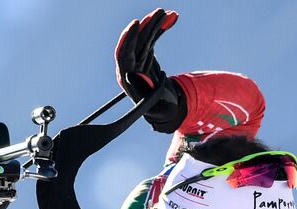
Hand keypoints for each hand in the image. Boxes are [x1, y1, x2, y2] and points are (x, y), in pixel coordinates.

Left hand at [115, 9, 185, 132]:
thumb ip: (145, 91)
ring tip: (168, 13)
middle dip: (146, 26)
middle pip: (135, 42)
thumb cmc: (159, 108)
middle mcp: (130, 65)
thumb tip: (133, 76)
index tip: (136, 24)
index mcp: (127, 77)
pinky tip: (172, 18)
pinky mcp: (147, 54)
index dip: (129, 38)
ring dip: (156, 24)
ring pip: (145, 37)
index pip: (124, 54)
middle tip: (158, 13)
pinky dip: (162, 28)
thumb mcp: (155, 103)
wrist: (164, 107)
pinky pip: (153, 38)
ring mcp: (139, 58)